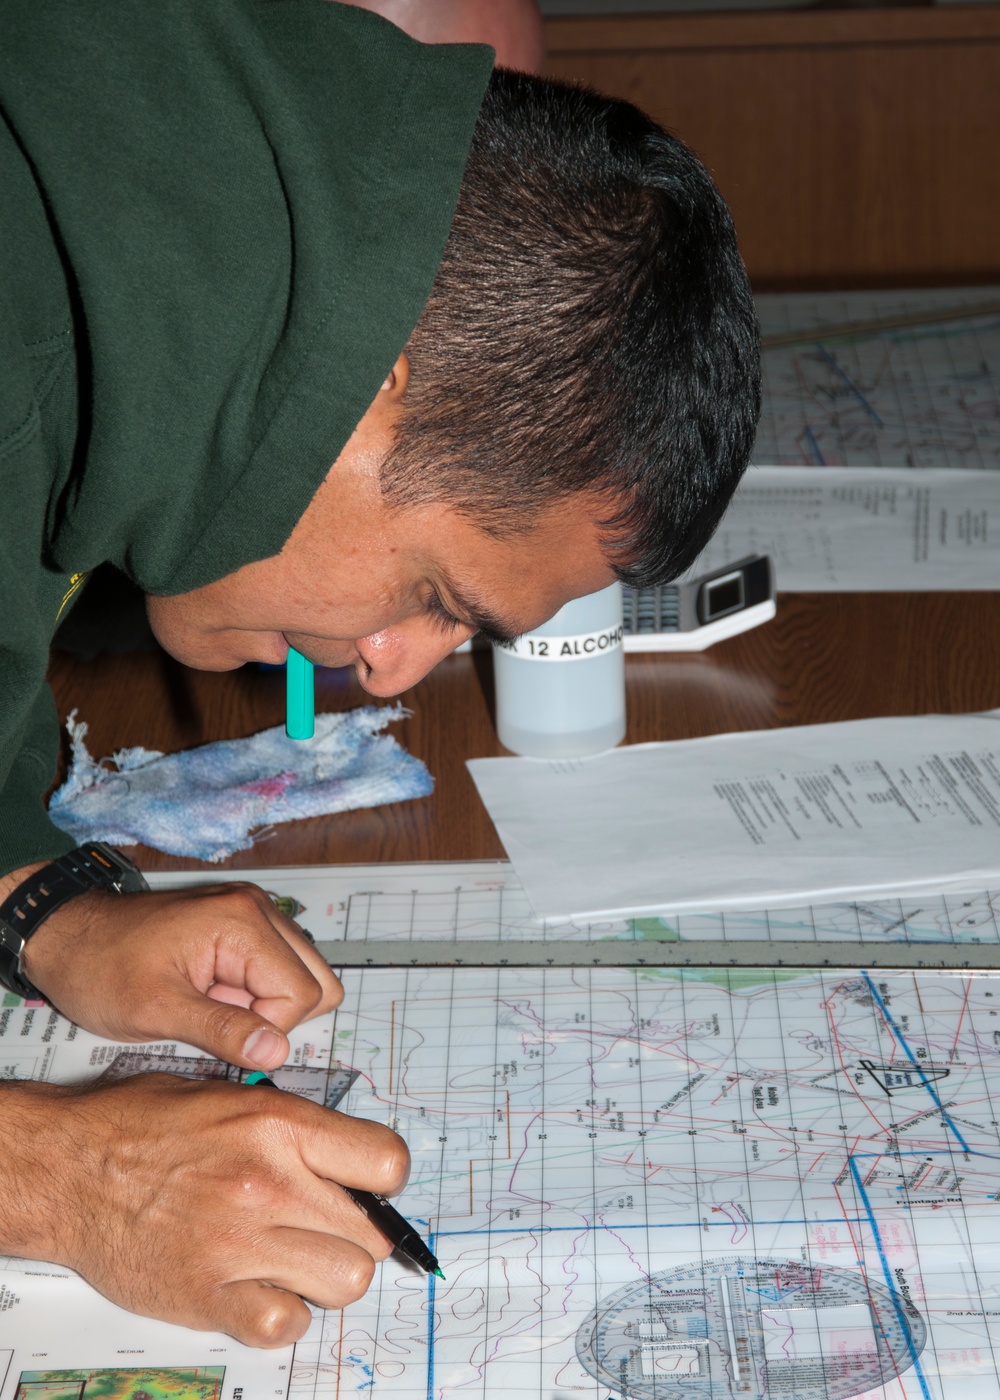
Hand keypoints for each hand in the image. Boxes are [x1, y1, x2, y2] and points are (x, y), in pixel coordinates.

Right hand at [1, 1073, 408, 1344]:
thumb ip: (294, 1125)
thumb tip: (349, 1156)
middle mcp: (268, 1183)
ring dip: (327, 1276)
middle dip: (357, 1233)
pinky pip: (285, 1325)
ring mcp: (239, 1243)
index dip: (386, 1181)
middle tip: (325, 1228)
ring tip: (296, 1259)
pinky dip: (281, 1314)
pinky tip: (260, 1289)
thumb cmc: (142, 1125)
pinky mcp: (206, 1295)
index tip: (371, 1187)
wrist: (69, 1168)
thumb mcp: (230, 1093)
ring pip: (345, 1282)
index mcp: (278, 1125)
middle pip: (371, 1232)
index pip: (386, 1162)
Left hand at [21, 882, 341, 1069]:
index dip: (267, 1027)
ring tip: (209, 1004)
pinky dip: (252, 993)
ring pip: (303, 977)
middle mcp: (258, 909)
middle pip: (318, 981)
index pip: (303, 993)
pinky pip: (277, 970)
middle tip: (219, 1018)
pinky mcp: (243, 926)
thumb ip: (222, 1030)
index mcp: (242, 921)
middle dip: (275, 1016)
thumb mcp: (155, 1010)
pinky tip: (209, 994)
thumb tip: (276, 1053)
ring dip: (263, 1005)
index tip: (218, 1031)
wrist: (67, 937)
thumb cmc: (99, 967)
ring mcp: (253, 915)